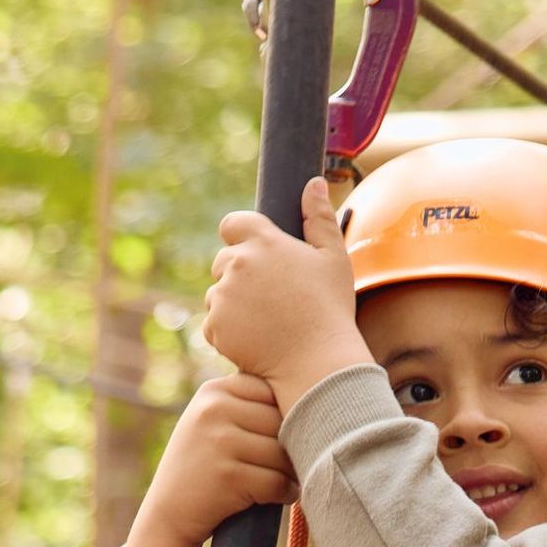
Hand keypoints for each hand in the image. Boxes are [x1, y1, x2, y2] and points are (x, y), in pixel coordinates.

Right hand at [119, 372, 295, 546]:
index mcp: (214, 391)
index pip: (271, 392)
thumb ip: (245, 403)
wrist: (169, 514)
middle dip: (291, 445)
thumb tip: (307, 388)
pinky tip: (280, 495)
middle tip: (289, 464)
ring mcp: (219, 442)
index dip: (284, 416)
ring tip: (285, 480)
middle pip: (281, 421)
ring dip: (290, 471)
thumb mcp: (211, 421)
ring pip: (281, 452)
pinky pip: (276, 482)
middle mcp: (213, 410)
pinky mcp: (228, 476)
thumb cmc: (202, 467)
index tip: (278, 438)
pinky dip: (285, 492)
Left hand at [203, 175, 371, 398]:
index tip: (254, 254)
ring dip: (232, 304)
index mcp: (264, 241)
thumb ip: (319, 218)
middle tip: (269, 298)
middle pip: (222, 261)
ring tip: (266, 322)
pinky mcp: (215, 326)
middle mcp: (237, 263)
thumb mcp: (333, 258)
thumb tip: (312, 183)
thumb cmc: (330, 310)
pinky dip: (227, 331)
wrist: (318, 363)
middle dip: (238, 275)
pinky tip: (255, 339)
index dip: (240, 236)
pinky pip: (213, 323)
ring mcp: (223, 295)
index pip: (232, 223)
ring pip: (217, 293)